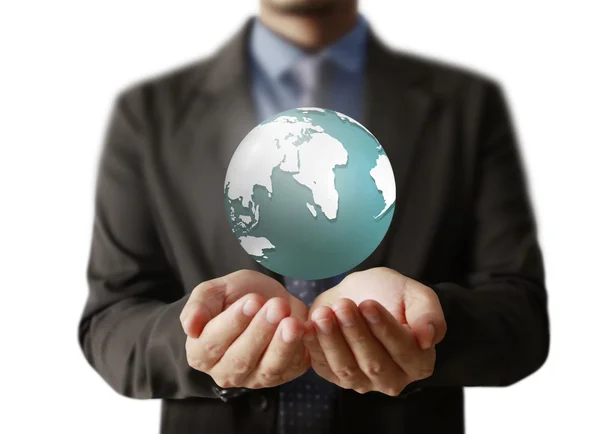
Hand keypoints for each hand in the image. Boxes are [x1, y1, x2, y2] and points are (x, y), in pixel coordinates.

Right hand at [180, 270, 309, 388]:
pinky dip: (300, 349)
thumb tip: (190, 327)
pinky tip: (305, 328)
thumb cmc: (236, 295)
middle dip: (260, 332)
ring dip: (281, 345)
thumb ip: (199, 305)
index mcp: (201, 353)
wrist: (268, 299)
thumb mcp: (214, 291)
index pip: (213, 343)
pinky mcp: (282, 375)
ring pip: (267, 369)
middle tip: (276, 307)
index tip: (252, 301)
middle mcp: (225, 372)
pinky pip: (291, 368)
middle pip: (240, 359)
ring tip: (292, 322)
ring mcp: (254, 378)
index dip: (233, 323)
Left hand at [304, 267, 445, 395]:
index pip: (404, 350)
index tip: (368, 305)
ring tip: (323, 314)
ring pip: (347, 368)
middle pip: (374, 363)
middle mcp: (393, 379)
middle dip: (356, 333)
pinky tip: (309, 327)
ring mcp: (363, 382)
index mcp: (419, 362)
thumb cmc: (390, 294)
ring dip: (333, 340)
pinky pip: (324, 367)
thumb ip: (428, 314)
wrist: (358, 294)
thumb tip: (427, 339)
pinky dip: (314, 347)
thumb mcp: (415, 294)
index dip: (385, 329)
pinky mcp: (335, 377)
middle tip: (343, 306)